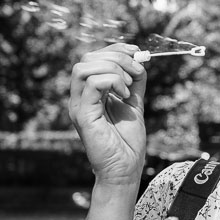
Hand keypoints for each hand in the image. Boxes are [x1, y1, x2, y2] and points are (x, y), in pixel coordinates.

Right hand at [68, 43, 146, 184]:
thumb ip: (135, 82)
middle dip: (117, 57)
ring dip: (113, 69)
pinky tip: (125, 96)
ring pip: (85, 67)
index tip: (136, 53)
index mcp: (89, 93)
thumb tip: (140, 60)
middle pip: (87, 58)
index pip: (93, 57)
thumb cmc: (127, 142)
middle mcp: (79, 97)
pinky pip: (91, 84)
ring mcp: (78, 106)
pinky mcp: (83, 115)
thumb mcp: (134, 104)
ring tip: (129, 87)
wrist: (125, 169)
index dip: (115, 50)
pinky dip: (112, 82)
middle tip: (137, 72)